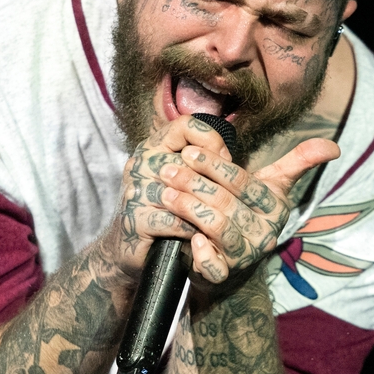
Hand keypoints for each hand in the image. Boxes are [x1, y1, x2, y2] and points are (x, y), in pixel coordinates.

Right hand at [103, 115, 236, 282]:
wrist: (125, 248)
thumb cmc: (160, 211)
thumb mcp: (177, 181)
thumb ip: (201, 168)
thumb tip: (248, 168)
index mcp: (152, 147)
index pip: (185, 125)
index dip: (211, 140)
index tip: (226, 162)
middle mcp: (141, 163)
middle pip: (187, 159)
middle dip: (215, 180)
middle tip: (230, 197)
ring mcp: (136, 191)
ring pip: (183, 190)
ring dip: (207, 206)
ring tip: (222, 218)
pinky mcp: (135, 219)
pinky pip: (175, 220)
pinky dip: (193, 228)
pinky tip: (203, 234)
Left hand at [157, 136, 340, 283]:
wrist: (229, 261)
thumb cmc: (245, 211)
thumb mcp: (271, 185)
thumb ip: (298, 163)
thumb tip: (333, 147)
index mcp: (275, 208)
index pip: (244, 183)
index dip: (216, 166)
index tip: (190, 151)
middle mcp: (265, 234)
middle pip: (227, 204)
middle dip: (195, 184)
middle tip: (168, 169)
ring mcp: (245, 256)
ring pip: (217, 229)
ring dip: (189, 209)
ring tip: (166, 193)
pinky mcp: (224, 275)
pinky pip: (215, 266)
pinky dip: (202, 253)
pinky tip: (190, 237)